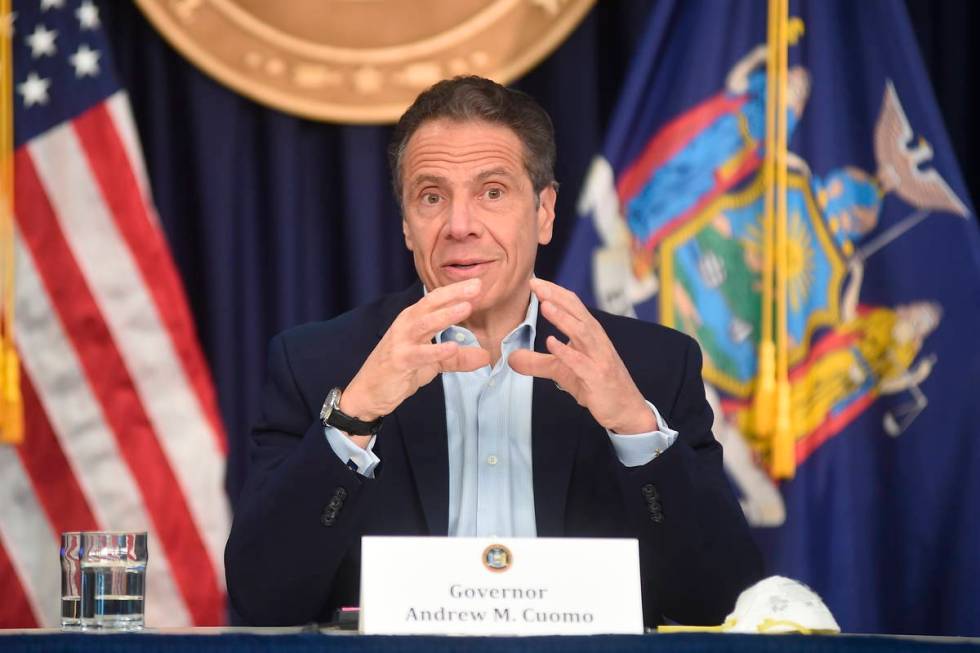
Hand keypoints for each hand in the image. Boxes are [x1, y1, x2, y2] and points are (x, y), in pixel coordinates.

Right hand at [339, 279, 490, 431]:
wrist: (370, 392)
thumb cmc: (399, 370)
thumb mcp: (433, 362)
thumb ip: (458, 358)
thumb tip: (486, 356)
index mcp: (414, 320)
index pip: (436, 300)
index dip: (456, 290)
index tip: (478, 283)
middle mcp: (406, 325)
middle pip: (430, 304)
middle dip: (453, 293)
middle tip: (476, 286)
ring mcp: (401, 342)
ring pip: (424, 324)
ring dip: (445, 315)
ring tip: (466, 307)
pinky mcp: (399, 361)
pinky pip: (419, 354)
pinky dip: (436, 350)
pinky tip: (452, 347)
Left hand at [509, 278, 656, 434]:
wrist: (625, 409)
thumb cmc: (596, 385)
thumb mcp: (561, 371)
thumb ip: (537, 363)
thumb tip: (511, 358)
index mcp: (589, 334)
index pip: (572, 306)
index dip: (554, 292)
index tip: (534, 281)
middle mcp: (596, 341)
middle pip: (577, 312)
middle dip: (556, 297)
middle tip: (536, 285)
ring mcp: (599, 358)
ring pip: (582, 332)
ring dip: (563, 318)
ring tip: (545, 306)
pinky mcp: (597, 377)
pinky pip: (581, 362)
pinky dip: (567, 351)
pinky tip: (552, 343)